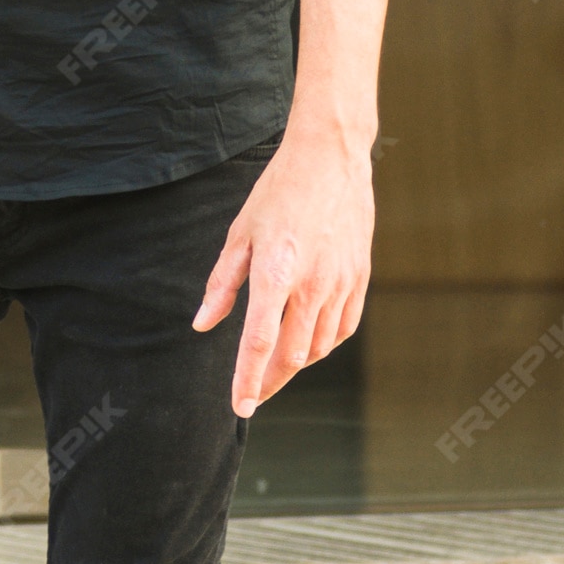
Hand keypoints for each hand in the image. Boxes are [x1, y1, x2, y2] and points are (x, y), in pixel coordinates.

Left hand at [191, 123, 374, 415]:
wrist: (330, 158)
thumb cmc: (277, 192)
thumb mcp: (240, 234)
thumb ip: (222, 284)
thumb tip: (202, 324)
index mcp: (276, 272)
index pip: (260, 342)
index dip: (248, 380)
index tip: (240, 406)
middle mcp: (312, 284)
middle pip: (292, 356)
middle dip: (270, 381)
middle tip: (253, 393)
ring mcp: (341, 282)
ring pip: (319, 347)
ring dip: (295, 364)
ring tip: (275, 366)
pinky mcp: (360, 277)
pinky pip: (343, 328)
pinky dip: (323, 345)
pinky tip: (307, 343)